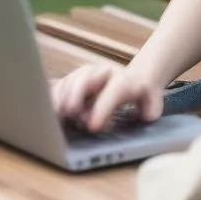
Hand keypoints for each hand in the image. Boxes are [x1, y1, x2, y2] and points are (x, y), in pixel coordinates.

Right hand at [50, 61, 164, 132]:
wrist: (136, 78)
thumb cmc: (142, 95)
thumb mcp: (152, 104)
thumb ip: (150, 110)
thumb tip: (145, 116)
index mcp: (124, 80)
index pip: (113, 90)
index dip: (102, 107)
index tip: (92, 126)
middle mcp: (103, 73)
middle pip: (86, 77)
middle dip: (76, 94)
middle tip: (69, 113)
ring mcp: (87, 74)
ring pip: (71, 79)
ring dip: (62, 96)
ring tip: (56, 114)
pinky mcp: (75, 80)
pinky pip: (61, 85)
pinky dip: (53, 97)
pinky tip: (48, 110)